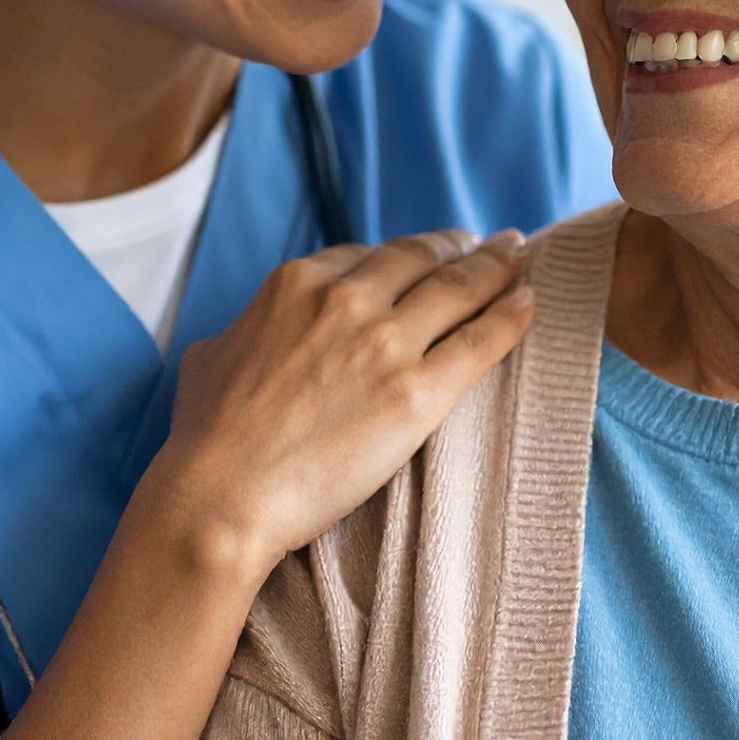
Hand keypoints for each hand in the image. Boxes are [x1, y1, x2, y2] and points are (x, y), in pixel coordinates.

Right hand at [153, 228, 533, 576]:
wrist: (222, 498)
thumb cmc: (206, 437)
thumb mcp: (211, 354)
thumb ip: (245, 328)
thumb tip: (251, 331)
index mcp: (297, 282)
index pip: (369, 255)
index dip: (406, 253)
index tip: (428, 253)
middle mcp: (346, 300)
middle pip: (422, 258)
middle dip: (460, 246)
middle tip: (489, 242)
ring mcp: (386, 344)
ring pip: (459, 289)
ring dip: (497, 266)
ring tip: (520, 254)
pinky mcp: (418, 394)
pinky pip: (481, 342)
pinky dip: (512, 316)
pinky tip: (532, 301)